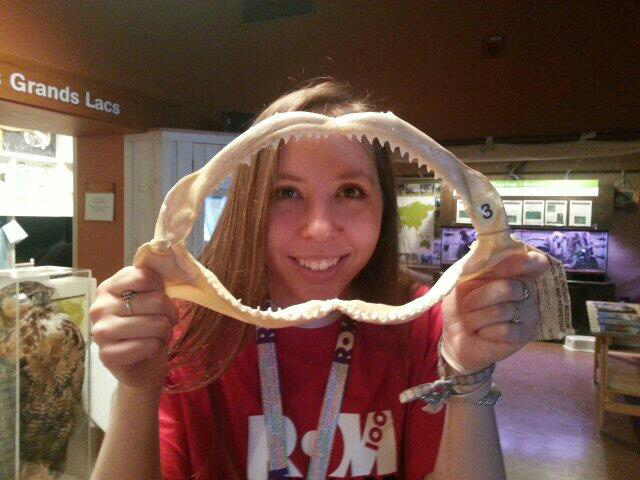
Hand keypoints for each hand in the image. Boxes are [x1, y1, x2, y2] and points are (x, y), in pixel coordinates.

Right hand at [89, 266, 178, 393]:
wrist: (140, 364)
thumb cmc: (146, 326)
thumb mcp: (149, 299)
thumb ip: (154, 282)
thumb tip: (171, 261)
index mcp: (109, 287)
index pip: (143, 276)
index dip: (162, 287)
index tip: (161, 296)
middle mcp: (100, 307)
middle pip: (156, 301)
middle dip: (171, 313)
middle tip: (168, 321)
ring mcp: (101, 332)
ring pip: (156, 324)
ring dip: (167, 332)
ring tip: (160, 335)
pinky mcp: (108, 355)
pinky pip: (150, 345)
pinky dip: (158, 347)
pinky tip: (151, 349)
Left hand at [440, 251, 548, 373]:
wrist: (454, 336)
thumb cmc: (461, 305)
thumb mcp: (461, 281)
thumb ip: (475, 266)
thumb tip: (483, 253)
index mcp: (514, 273)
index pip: (535, 262)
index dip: (519, 263)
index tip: (497, 270)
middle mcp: (527, 291)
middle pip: (510, 287)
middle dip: (480, 297)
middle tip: (467, 304)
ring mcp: (529, 314)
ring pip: (504, 310)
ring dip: (477, 317)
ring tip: (471, 322)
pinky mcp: (525, 335)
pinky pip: (505, 330)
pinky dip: (484, 331)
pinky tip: (481, 333)